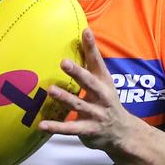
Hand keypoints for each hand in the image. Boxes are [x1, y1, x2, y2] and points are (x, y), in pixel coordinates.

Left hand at [38, 28, 135, 152]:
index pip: (97, 61)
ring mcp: (96, 114)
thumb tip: (82, 33)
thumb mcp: (103, 81)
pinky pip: (70, 129)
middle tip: (64, 62)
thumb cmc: (107, 100)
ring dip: (65, 97)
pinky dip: (56, 127)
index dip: (91, 47)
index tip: (85, 31)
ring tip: (50, 89)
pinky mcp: (88, 130)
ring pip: (78, 104)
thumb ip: (91, 62)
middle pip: (89, 82)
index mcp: (103, 81)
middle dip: (77, 72)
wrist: (122, 132)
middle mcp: (102, 96)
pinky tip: (42, 125)